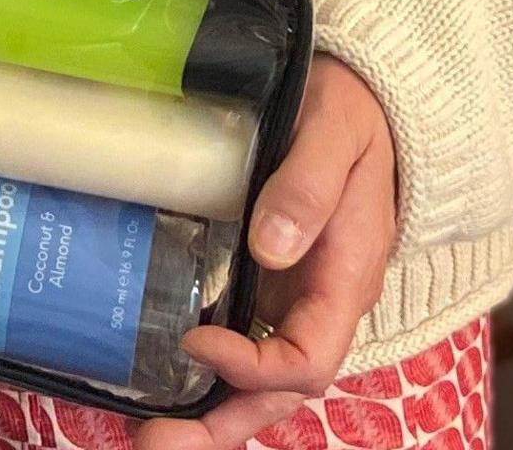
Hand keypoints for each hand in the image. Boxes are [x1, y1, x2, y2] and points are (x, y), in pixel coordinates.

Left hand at [130, 57, 400, 449]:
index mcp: (346, 279)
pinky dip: (208, 375)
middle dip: (221, 426)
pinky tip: (161, 384)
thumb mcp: (336, 132)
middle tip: (154, 444)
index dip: (251, 367)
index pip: (307, 361)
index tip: (194, 338)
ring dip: (210, 415)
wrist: (366, 98)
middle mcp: (321, 304)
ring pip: (261, 381)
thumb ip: (308, 186)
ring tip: (146, 435)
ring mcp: (295, 299)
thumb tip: (270, 246)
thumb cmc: (351, 112)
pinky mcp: (270, 285)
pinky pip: (246, 346)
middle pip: (279, 392)